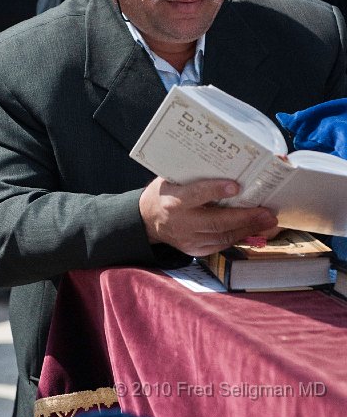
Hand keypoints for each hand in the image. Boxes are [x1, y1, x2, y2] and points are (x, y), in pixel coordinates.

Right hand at [140, 177, 277, 256]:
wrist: (147, 221)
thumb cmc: (165, 193)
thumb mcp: (172, 180)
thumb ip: (195, 177)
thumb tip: (227, 166)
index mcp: (174, 200)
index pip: (197, 195)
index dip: (216, 190)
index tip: (236, 186)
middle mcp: (182, 222)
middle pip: (217, 222)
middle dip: (245, 218)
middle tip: (267, 212)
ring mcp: (189, 239)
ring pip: (223, 236)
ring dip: (248, 229)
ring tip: (267, 221)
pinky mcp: (195, 250)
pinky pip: (221, 245)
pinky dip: (239, 237)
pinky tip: (253, 229)